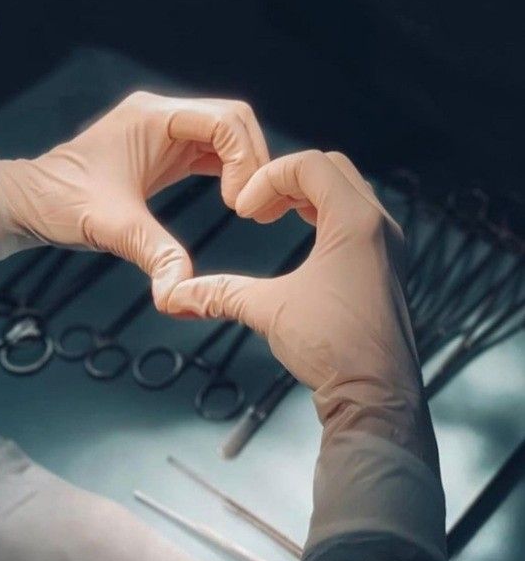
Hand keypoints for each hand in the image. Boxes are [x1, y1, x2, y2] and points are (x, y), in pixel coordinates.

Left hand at [0, 91, 268, 307]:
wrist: (28, 202)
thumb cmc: (60, 203)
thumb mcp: (112, 228)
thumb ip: (154, 255)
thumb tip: (180, 293)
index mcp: (152, 117)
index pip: (224, 120)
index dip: (243, 159)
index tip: (236, 204)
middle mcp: (162, 116)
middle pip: (234, 122)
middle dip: (252, 162)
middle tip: (252, 210)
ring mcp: (164, 132)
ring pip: (227, 136)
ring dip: (245, 168)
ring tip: (248, 209)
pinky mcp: (165, 151)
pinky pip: (212, 153)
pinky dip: (229, 173)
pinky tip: (232, 203)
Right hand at [167, 150, 436, 465]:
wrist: (376, 395)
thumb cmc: (334, 347)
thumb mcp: (268, 310)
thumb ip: (220, 293)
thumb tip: (174, 294)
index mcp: (356, 221)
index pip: (310, 165)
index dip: (268, 178)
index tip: (244, 211)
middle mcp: (379, 226)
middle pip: (331, 169)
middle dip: (287, 180)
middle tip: (257, 209)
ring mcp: (387, 246)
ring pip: (346, 193)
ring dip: (306, 197)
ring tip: (273, 217)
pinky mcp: (385, 267)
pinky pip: (355, 220)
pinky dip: (323, 217)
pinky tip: (301, 240)